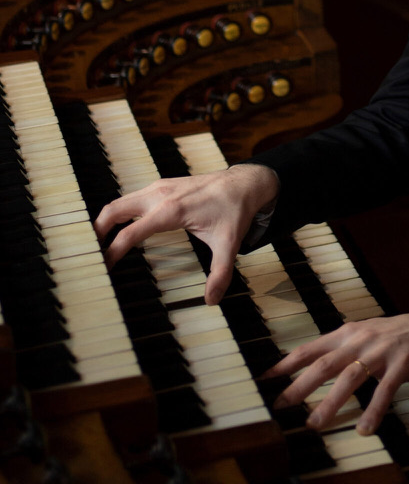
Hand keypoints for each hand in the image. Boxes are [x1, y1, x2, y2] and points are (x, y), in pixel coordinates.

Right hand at [93, 163, 278, 303]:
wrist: (244, 183)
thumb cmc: (235, 211)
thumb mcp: (230, 244)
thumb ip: (220, 273)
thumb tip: (211, 299)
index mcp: (170, 211)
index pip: (130, 233)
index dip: (112, 252)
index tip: (103, 268)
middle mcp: (159, 196)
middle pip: (114, 210)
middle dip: (97, 231)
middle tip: (89, 255)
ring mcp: (159, 188)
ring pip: (120, 202)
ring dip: (106, 221)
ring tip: (98, 245)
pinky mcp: (162, 186)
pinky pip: (132, 199)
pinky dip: (120, 213)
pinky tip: (121, 229)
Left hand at [267, 305, 408, 434]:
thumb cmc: (404, 336)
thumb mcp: (369, 337)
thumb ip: (345, 350)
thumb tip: (316, 369)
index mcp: (349, 333)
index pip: (310, 349)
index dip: (286, 365)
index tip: (264, 381)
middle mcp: (362, 338)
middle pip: (324, 364)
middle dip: (299, 386)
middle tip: (280, 406)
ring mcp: (383, 350)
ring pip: (350, 377)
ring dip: (330, 402)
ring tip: (315, 424)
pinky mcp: (404, 362)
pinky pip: (385, 390)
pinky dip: (374, 410)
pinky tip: (365, 429)